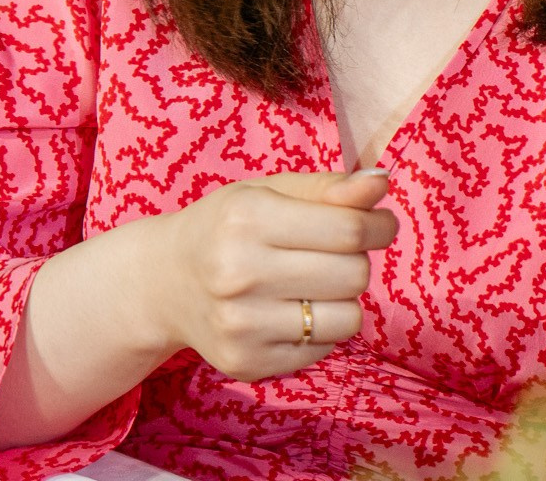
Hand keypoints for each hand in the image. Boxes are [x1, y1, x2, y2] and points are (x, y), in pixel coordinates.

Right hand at [149, 168, 395, 381]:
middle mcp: (239, 273)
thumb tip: (382, 182)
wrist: (163, 282)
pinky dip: (319, 329)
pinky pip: (324, 349)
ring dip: (342, 300)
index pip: (349, 229)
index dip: (378, 225)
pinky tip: (288, 312)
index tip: (380, 224)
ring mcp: (241, 325)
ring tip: (310, 285)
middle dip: (355, 261)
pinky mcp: (247, 363)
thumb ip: (328, 188)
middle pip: (353, 274)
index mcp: (246, 217)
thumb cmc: (227, 227)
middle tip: (331, 254)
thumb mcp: (269, 192)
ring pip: (348, 318)